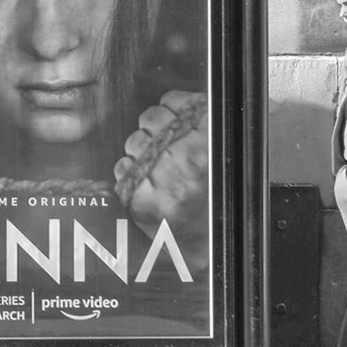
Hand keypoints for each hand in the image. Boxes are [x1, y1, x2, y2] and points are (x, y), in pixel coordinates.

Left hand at [116, 90, 207, 236]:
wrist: (217, 245)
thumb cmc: (221, 200)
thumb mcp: (222, 151)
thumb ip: (202, 121)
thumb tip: (178, 102)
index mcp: (213, 139)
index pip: (177, 101)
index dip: (171, 108)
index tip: (172, 117)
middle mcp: (189, 156)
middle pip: (151, 118)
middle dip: (155, 130)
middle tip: (165, 147)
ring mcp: (164, 178)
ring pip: (135, 142)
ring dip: (141, 151)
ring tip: (157, 168)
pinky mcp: (145, 200)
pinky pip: (123, 168)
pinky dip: (129, 172)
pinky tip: (145, 181)